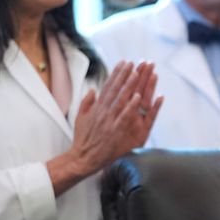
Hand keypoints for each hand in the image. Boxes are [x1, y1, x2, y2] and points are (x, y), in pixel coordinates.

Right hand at [47, 61, 163, 194]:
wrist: (82, 158)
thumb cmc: (83, 139)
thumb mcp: (81, 118)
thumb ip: (87, 103)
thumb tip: (93, 90)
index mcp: (97, 107)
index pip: (108, 86)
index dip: (117, 73)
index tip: (124, 62)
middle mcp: (103, 110)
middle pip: (116, 89)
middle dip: (125, 74)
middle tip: (135, 62)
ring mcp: (109, 120)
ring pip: (121, 99)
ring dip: (129, 85)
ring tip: (138, 73)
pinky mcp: (114, 130)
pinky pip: (125, 116)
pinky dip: (131, 106)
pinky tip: (138, 97)